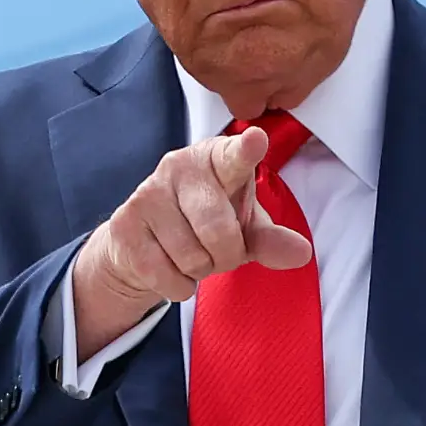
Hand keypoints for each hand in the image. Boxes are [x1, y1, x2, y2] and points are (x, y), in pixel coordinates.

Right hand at [68, 127, 312, 358]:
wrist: (144, 245)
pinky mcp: (124, 226)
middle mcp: (179, 166)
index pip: (234, 157)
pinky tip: (170, 266)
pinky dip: (178, 286)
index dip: (246, 150)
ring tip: (192, 253)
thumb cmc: (205, 224)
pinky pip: (166, 276)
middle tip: (219, 249)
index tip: (256, 140)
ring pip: (192, 258)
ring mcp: (147, 193)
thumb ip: (272, 239)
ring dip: (200, 271)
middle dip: (226, 256)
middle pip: (218, 231)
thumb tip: (301, 253)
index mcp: (217, 158)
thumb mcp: (246, 228)